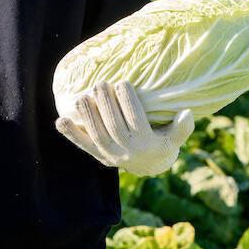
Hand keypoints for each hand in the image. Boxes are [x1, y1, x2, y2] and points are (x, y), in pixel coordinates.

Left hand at [55, 80, 193, 176]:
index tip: (123, 83)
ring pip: (96, 134)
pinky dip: (71, 133)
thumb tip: (187, 113)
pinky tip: (61, 120)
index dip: (128, 101)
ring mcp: (109, 154)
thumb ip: (182, 127)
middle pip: (113, 125)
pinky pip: (82, 145)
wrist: (148, 166)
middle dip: (105, 103)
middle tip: (100, 83)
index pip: (136, 120)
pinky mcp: (96, 155)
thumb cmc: (162, 142)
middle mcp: (127, 151)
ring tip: (82, 96)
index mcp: (146, 144)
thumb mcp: (175, 137)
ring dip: (87, 115)